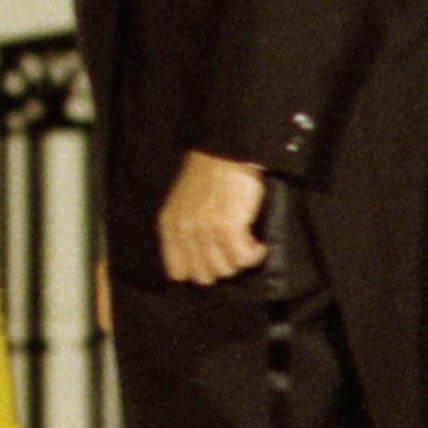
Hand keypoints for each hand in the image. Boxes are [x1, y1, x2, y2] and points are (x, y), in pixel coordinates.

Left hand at [156, 151, 266, 284]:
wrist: (226, 152)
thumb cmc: (209, 173)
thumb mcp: (184, 204)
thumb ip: (184, 230)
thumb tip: (200, 257)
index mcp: (169, 226)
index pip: (177, 271)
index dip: (197, 270)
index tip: (213, 261)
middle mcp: (184, 232)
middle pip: (203, 275)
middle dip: (221, 267)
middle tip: (233, 252)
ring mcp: (205, 231)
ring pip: (225, 269)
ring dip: (240, 260)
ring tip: (247, 244)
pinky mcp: (228, 227)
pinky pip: (243, 258)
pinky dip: (254, 254)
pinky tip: (258, 244)